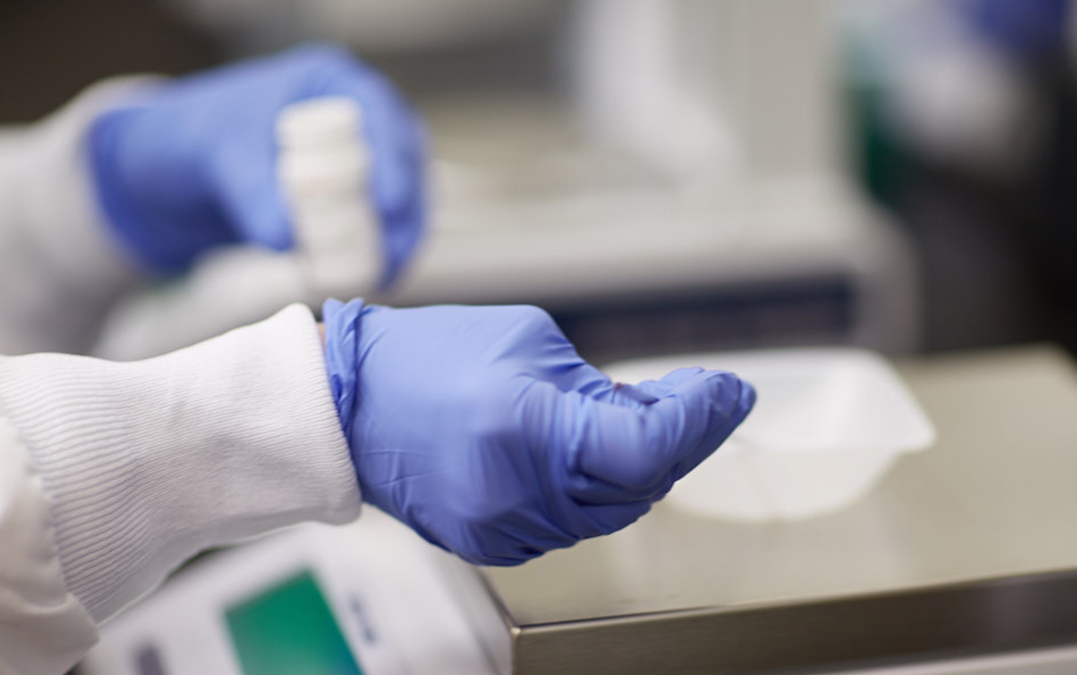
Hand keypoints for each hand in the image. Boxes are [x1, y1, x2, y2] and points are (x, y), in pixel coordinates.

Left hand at [86, 44, 425, 284]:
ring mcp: (360, 159)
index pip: (379, 112)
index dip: (393, 158)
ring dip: (398, 239)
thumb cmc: (193, 142)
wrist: (170, 171)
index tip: (388, 202)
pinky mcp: (353, 201)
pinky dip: (380, 254)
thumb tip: (284, 238)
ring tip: (383, 278)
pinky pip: (380, 227)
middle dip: (405, 212)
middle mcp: (355, 116)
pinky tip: (378, 281)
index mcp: (327, 82)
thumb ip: (249, 190)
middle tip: (392, 255)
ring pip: (400, 200)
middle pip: (404, 162)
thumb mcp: (217, 157)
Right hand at [321, 299, 755, 564]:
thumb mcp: (533, 343)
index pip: (649, 447)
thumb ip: (604, 386)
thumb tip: (662, 411)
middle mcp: (520, 492)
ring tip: (635, 418)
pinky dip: (592, 490)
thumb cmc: (428, 358)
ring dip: (638, 467)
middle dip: (679, 438)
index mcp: (529, 429)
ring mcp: (505, 528)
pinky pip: (570, 523)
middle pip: (642, 484)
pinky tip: (587, 454)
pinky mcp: (492, 544)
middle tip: (698, 397)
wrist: (346, 408)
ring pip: (612, 510)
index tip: (730, 393)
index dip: (701, 420)